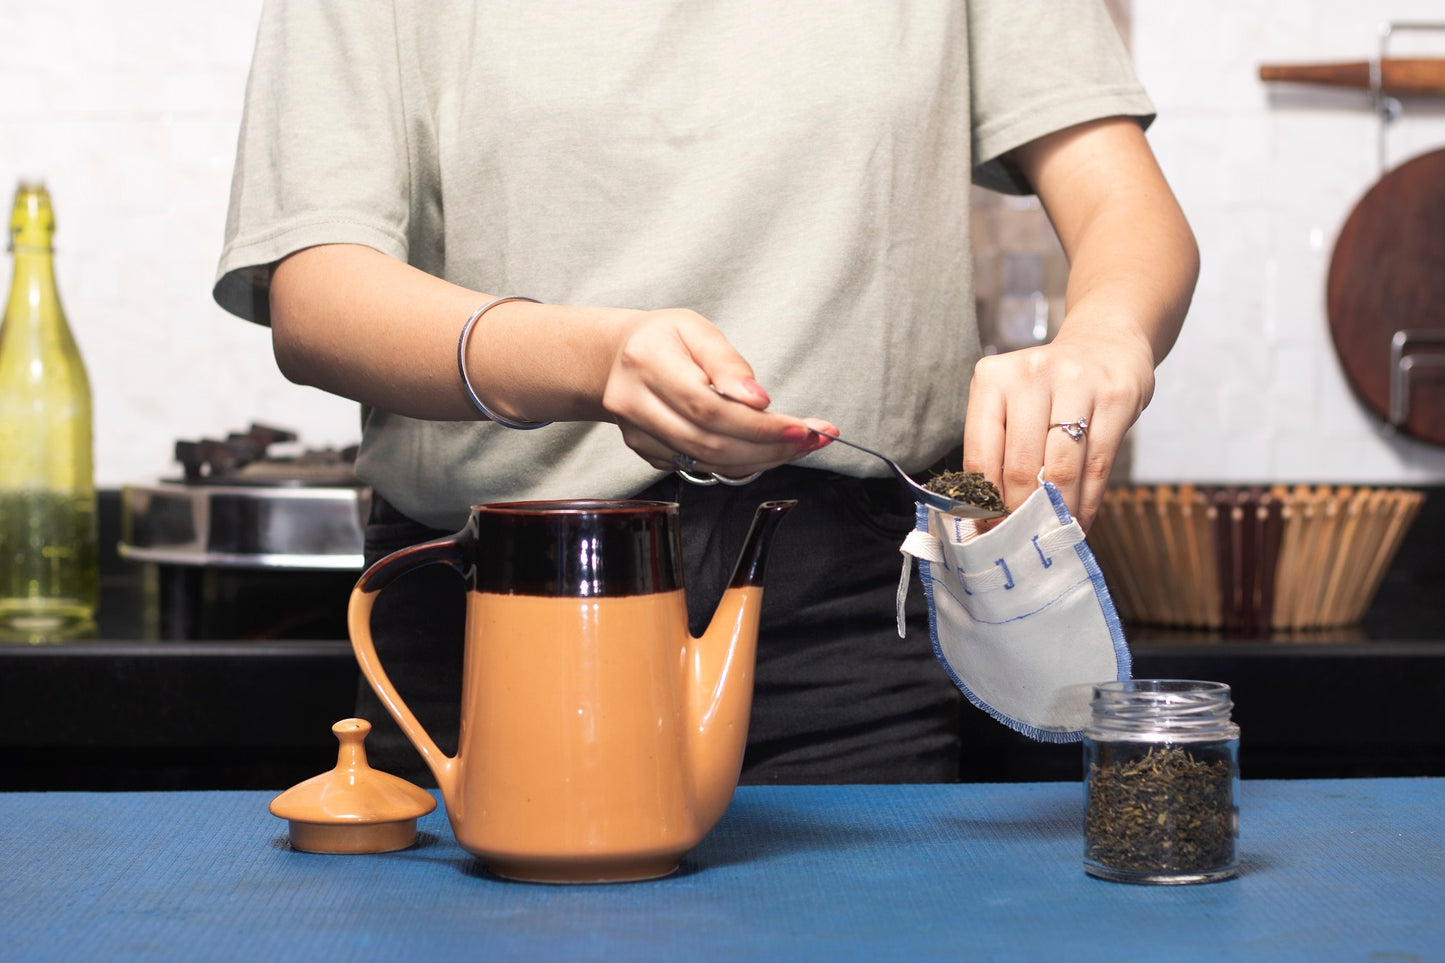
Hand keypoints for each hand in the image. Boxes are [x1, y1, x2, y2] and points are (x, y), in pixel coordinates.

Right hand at [600, 308, 834, 477]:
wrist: (617, 357)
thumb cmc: (662, 338)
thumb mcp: (696, 329)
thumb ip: (728, 363)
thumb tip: (758, 401)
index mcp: (647, 361)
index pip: (708, 407)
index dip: (757, 425)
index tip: (799, 427)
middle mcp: (634, 402)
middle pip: (709, 442)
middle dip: (767, 447)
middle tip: (810, 440)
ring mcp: (636, 433)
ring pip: (707, 461)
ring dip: (759, 459)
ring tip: (797, 446)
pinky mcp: (645, 452)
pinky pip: (699, 467)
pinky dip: (738, 462)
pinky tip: (764, 450)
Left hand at [961, 328, 1154, 530]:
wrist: (1106, 344)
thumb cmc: (1048, 387)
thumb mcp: (1012, 403)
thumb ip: (998, 450)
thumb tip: (987, 518)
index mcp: (993, 378)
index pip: (982, 453)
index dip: (984, 502)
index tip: (987, 532)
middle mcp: (1032, 374)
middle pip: (1022, 465)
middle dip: (1020, 514)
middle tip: (1020, 543)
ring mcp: (1077, 382)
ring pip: (1062, 470)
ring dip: (1056, 514)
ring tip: (1051, 539)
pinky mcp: (1116, 397)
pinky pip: (1099, 465)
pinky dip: (1087, 502)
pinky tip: (1079, 522)